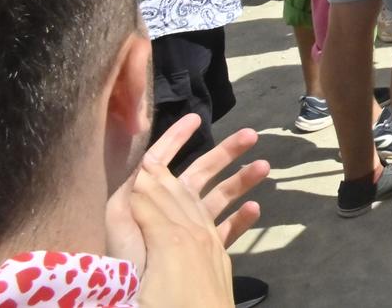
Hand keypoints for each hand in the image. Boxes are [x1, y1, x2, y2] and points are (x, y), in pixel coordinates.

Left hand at [106, 115, 266, 293]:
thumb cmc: (135, 272)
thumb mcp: (127, 228)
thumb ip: (139, 194)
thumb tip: (148, 161)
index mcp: (147, 206)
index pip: (158, 163)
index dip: (174, 139)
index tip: (196, 118)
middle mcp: (167, 216)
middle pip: (197, 176)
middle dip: (224, 153)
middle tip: (252, 135)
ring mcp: (187, 237)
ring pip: (216, 201)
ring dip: (239, 181)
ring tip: (264, 166)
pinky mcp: (202, 258)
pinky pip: (222, 233)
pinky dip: (239, 220)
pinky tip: (255, 209)